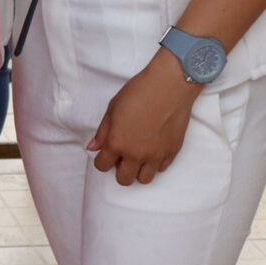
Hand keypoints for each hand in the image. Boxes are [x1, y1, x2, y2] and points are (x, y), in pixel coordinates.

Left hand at [85, 50, 201, 185]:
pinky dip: (155, 163)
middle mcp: (135, 154)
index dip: (102, 160)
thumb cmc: (139, 91)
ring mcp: (155, 155)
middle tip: (123, 156)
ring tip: (139, 156)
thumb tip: (93, 147)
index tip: (107, 153)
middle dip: (120, 170)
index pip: (102, 166)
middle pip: (124, 179)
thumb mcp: (113, 107)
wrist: (170, 85)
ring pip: (144, 180)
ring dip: (139, 170)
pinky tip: (154, 148)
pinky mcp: (172, 152)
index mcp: (117, 143)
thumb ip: (103, 131)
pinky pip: (161, 168)